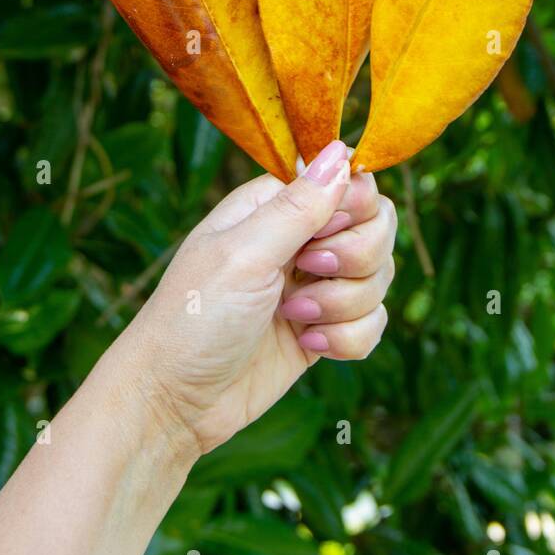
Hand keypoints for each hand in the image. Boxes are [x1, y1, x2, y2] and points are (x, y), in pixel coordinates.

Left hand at [118, 139, 395, 461]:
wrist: (175, 403)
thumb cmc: (193, 318)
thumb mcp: (244, 254)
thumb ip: (299, 207)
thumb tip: (342, 151)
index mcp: (274, 206)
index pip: (349, 182)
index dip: (352, 207)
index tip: (321, 235)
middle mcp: (300, 239)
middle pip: (377, 226)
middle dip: (355, 260)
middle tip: (305, 274)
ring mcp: (314, 286)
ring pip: (379, 277)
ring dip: (344, 305)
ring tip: (295, 319)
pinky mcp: (324, 328)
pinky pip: (373, 322)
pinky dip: (349, 339)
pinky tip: (309, 347)